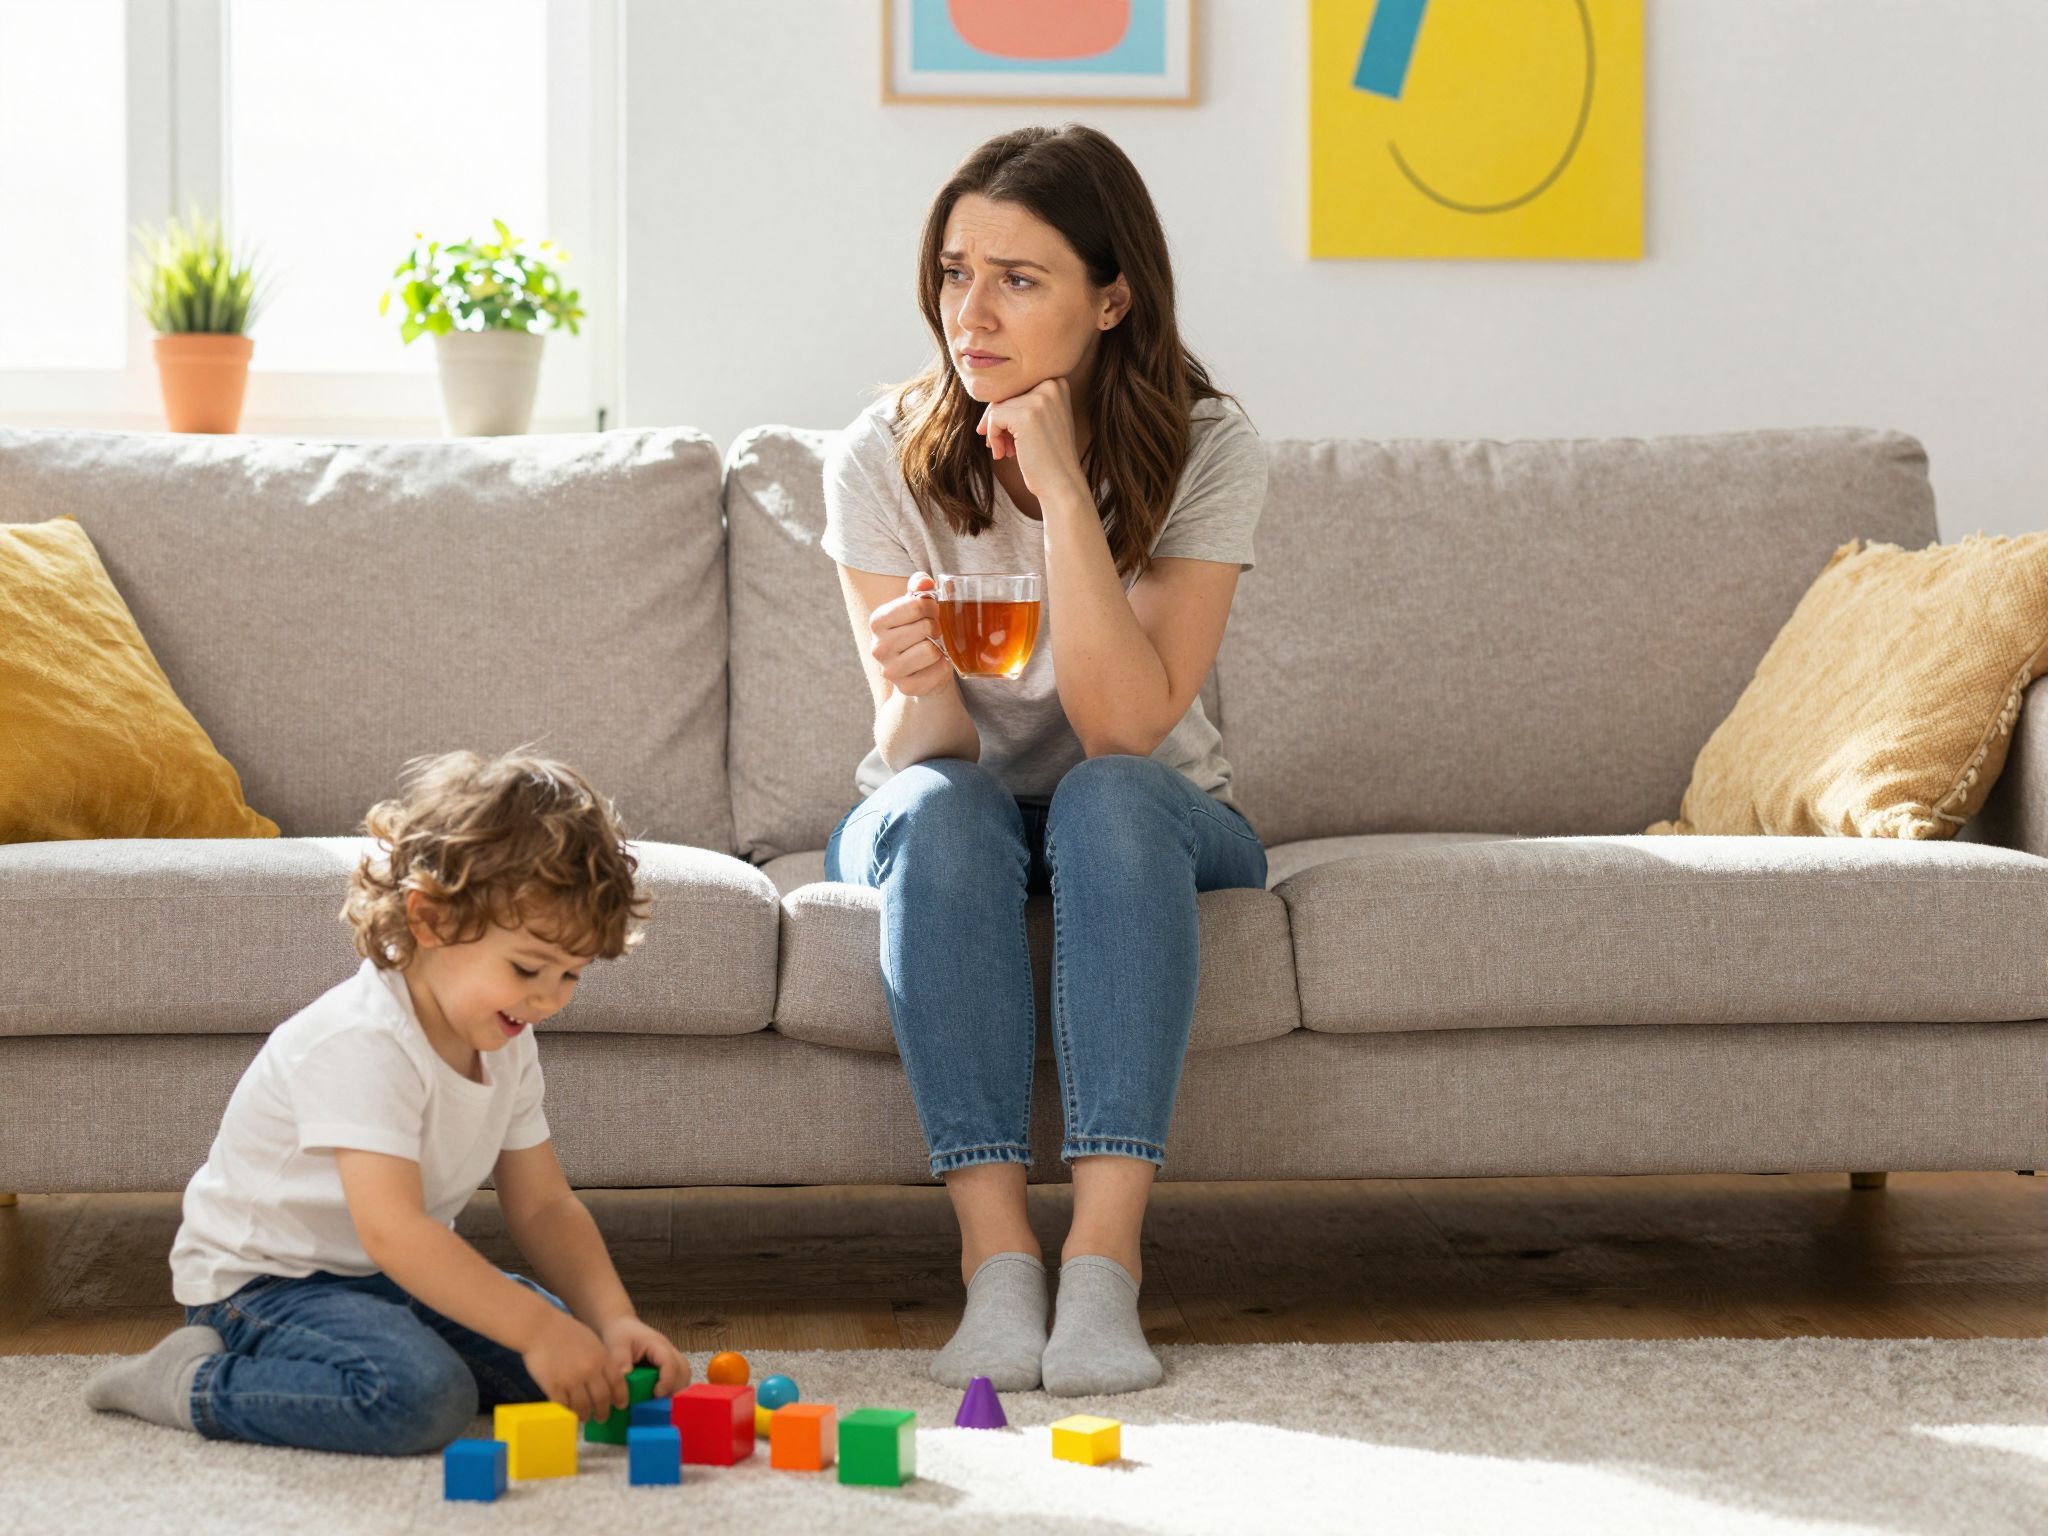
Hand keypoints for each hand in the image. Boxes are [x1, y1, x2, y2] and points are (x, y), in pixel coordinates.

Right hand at [521, 1310, 624, 1422]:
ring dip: (585, 1415)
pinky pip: (564, 1406)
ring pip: (583, 1406)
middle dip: (603, 1412)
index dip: (620, 1397)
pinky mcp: (554, 1386)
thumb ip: (600, 1359)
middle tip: (601, 1417)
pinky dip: (567, 1412)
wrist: (540, 1327)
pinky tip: (568, 1412)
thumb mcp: (591, 1341)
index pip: (617, 1383)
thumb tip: (606, 1379)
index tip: (620, 1406)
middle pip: (601, 1398)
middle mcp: (589, 1370)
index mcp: (601, 1357)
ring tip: (584, 1417)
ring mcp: (571, 1379)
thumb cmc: (564, 1332)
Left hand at [600, 1315, 691, 1399]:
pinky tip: (657, 1398)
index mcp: (658, 1345)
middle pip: (684, 1371)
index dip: (667, 1381)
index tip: (656, 1395)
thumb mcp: (616, 1346)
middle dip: (675, 1389)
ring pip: (684, 1376)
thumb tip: (625, 1380)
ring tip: (658, 1402)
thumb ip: (620, 1362)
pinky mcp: (668, 1366)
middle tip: (659, 1402)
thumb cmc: (621, 1334)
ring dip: (675, 1391)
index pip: (670, 1363)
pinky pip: (678, 1379)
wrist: (623, 1326)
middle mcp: (669, 1351)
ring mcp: (671, 1358)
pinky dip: (672, 1390)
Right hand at [868, 571, 955, 697]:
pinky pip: (938, 671)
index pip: (916, 605)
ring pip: (931, 650)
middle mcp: (878, 647)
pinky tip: (935, 665)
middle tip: (934, 632)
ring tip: (933, 648)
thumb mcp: (916, 606)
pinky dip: (944, 667)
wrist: (919, 670)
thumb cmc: (918, 631)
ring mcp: (890, 670)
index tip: (932, 611)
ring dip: (939, 648)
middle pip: (926, 627)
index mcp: (878, 621)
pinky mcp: (907, 688)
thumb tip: (925, 581)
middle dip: (936, 627)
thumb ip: (919, 588)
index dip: (932, 606)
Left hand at [977, 377, 1087, 502]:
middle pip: (1006, 395)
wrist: (1062, 484)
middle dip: (999, 421)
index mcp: (1057, 382)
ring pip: (997, 407)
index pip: (1017, 387)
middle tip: (1003, 445)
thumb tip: (987, 393)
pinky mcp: (1025, 415)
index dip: (1008, 410)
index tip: (1009, 433)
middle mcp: (1051, 385)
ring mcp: (1039, 399)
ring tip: (1004, 451)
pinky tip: (1002, 454)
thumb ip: (1024, 401)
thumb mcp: (1043, 419)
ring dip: (995, 431)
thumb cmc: (1049, 456)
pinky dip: (993, 438)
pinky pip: (993, 418)